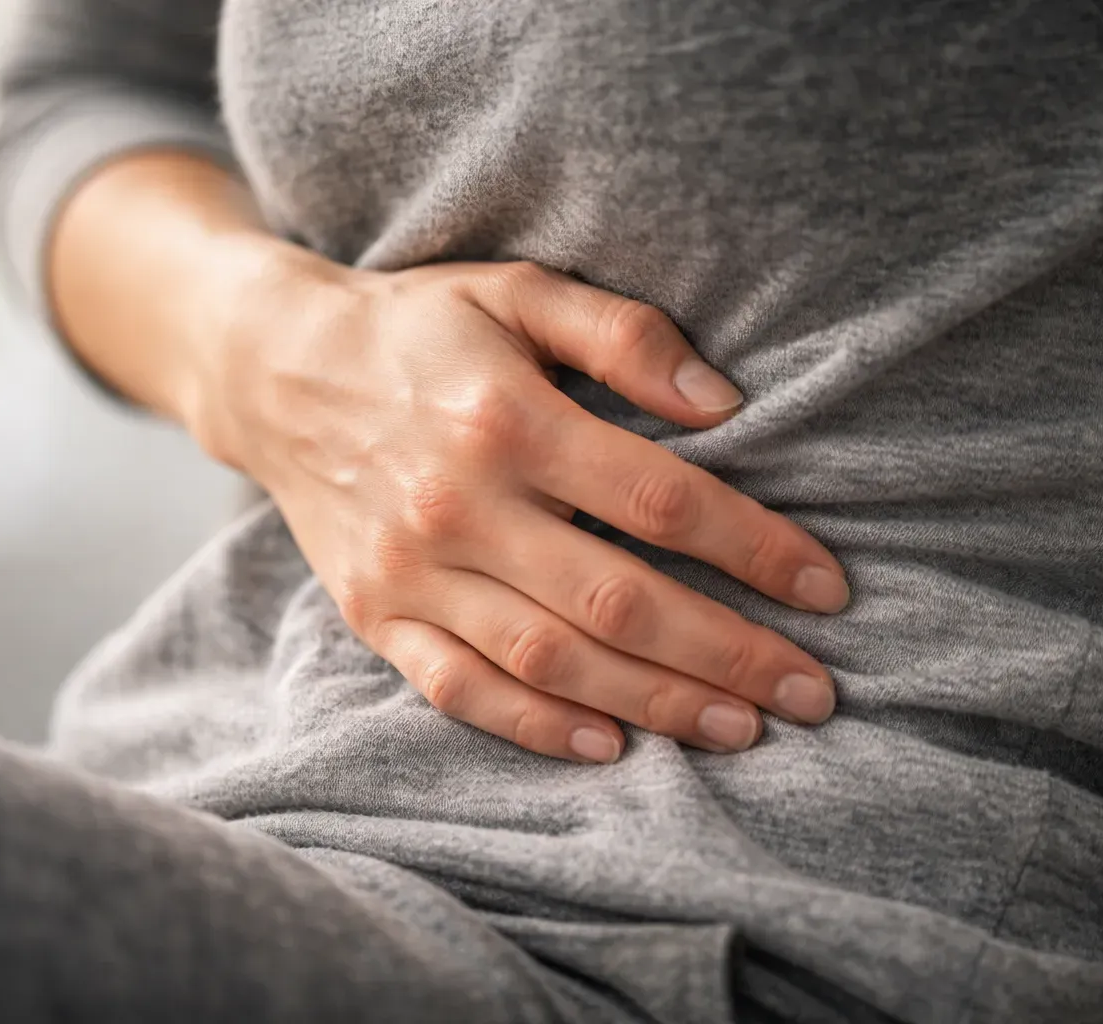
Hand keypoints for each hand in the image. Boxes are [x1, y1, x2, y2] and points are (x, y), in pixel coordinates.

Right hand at [189, 243, 847, 762]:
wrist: (276, 371)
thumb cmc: (417, 326)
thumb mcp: (517, 290)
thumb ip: (622, 334)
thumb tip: (725, 404)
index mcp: (507, 418)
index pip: (660, 500)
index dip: (755, 549)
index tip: (827, 589)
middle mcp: (459, 504)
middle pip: (617, 599)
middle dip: (729, 654)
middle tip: (812, 693)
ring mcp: (412, 571)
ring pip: (550, 659)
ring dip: (655, 702)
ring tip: (740, 728)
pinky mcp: (376, 615)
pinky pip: (459, 689)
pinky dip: (535, 726)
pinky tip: (610, 743)